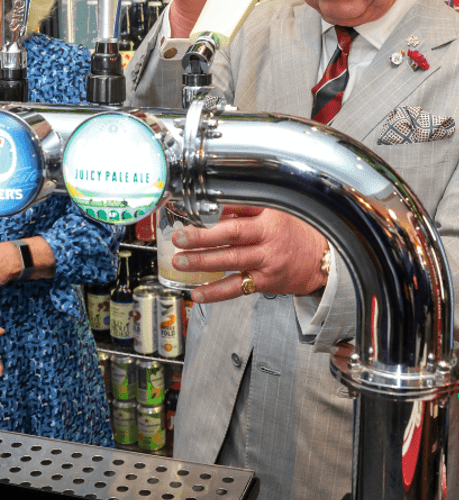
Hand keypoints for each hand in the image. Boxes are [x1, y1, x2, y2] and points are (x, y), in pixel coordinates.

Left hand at [171, 205, 328, 302]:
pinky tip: (198, 292)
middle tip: (180, 237)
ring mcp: (266, 260)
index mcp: (267, 215)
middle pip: (231, 234)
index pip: (238, 207)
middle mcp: (266, 236)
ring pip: (231, 260)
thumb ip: (243, 210)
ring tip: (181, 262)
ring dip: (203, 262)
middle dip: (202, 236)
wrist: (320, 259)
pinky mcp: (264, 280)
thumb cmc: (291, 233)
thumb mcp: (273, 213)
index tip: (189, 208)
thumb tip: (207, 208)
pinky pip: (237, 287)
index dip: (213, 208)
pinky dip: (216, 292)